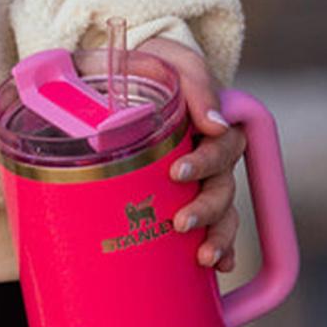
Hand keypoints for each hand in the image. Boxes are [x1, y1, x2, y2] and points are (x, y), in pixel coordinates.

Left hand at [131, 33, 246, 273]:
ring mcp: (193, 170)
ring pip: (224, 204)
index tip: (179, 171)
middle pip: (224, 180)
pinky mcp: (178, 190)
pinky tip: (216, 267)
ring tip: (201, 252)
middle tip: (181, 219)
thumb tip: (214, 123)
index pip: (224, 140)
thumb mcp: (152, 58)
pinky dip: (221, 246)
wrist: (101, 68)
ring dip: (218, 230)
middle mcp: (202, 145)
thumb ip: (182, 77)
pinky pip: (212, 222)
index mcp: (200, 115)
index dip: (209, 159)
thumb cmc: (129, 62)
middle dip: (208, 204)